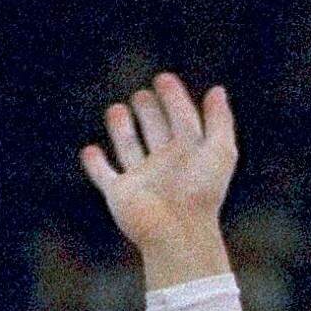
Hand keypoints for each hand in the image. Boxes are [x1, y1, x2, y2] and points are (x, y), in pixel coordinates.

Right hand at [80, 72, 235, 286]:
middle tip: (142, 95)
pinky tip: (91, 151)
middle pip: (155, 132)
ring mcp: (141, 180)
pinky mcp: (119, 194)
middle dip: (148, 112)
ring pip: (130, 149)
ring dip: (122, 130)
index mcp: (188, 155)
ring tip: (117, 110)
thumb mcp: (219, 152)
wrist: (177, 231)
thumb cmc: (200, 193)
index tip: (164, 79)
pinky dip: (95, 165)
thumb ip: (220, 121)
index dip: (175, 99)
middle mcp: (164, 166)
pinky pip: (105, 176)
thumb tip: (217, 90)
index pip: (181, 120)